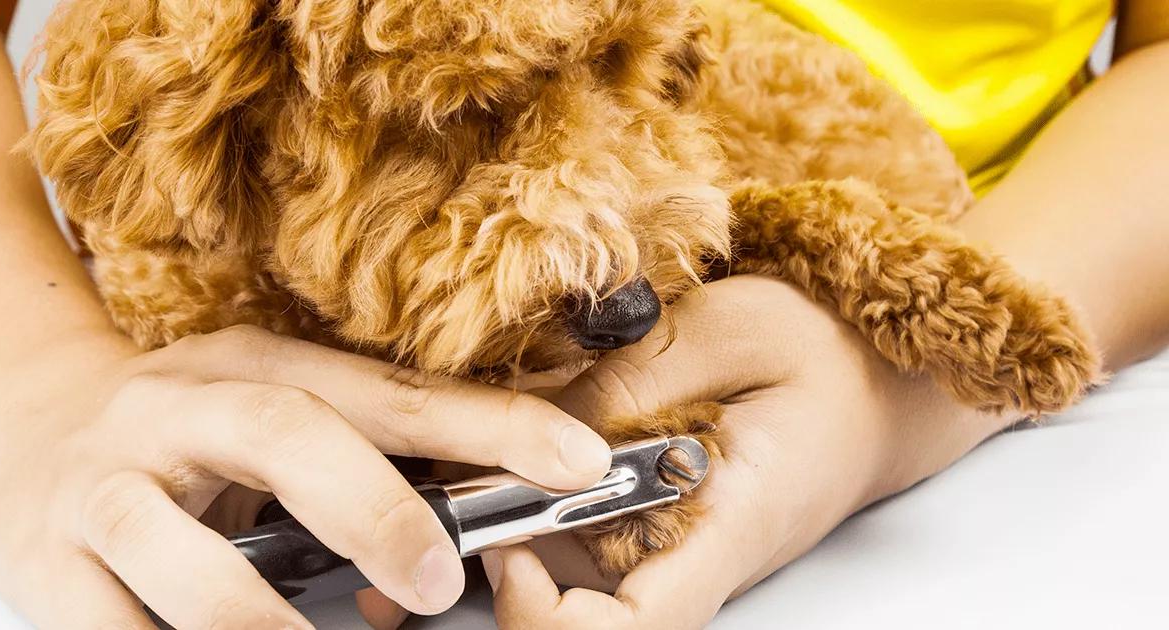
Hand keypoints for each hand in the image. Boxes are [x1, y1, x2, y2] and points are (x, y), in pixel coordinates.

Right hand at [0, 325, 610, 628]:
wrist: (26, 428)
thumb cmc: (183, 433)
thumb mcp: (272, 413)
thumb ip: (363, 453)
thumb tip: (482, 516)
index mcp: (259, 363)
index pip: (392, 393)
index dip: (491, 426)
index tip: (578, 462)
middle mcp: (184, 406)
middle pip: (287, 433)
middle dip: (375, 509)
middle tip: (438, 581)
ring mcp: (111, 482)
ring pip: (182, 550)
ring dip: (261, 617)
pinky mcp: (51, 556)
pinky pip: (111, 623)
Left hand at [480, 275, 1019, 627]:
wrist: (878, 377)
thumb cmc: (826, 351)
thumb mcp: (726, 332)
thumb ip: (629, 385)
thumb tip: (531, 433)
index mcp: (728, 524)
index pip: (636, 628)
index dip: (552, 619)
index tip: (510, 549)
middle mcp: (697, 554)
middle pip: (581, 601)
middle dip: (507, 548)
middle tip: (462, 475)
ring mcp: (680, 543)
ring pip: (573, 563)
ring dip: (518, 510)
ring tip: (484, 439)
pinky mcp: (667, 520)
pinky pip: (589, 527)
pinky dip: (547, 488)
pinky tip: (532, 430)